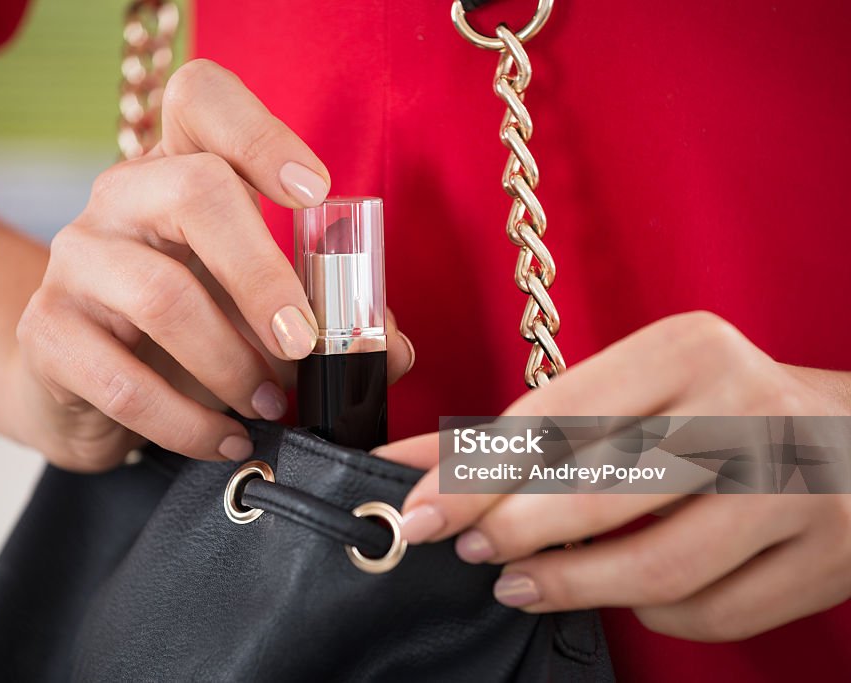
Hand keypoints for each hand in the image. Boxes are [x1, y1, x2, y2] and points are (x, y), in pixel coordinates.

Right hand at [13, 59, 413, 471]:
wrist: (80, 386)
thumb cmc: (185, 333)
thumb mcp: (255, 310)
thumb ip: (330, 319)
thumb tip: (388, 347)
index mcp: (178, 170)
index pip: (201, 98)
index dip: (261, 131)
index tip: (314, 192)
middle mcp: (120, 198)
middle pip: (194, 188)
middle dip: (265, 275)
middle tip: (302, 343)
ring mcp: (75, 261)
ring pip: (161, 296)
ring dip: (232, 363)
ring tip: (268, 404)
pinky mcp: (47, 334)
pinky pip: (123, 381)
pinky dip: (190, 423)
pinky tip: (225, 439)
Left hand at [377, 311, 850, 640]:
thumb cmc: (715, 406)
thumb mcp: (626, 390)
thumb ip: (517, 428)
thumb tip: (408, 466)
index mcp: (688, 348)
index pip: (556, 418)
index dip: (473, 473)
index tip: (419, 510)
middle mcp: (746, 409)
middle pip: (597, 493)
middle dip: (511, 529)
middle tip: (470, 546)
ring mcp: (797, 488)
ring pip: (654, 568)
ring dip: (568, 585)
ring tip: (518, 582)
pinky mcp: (826, 557)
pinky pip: (710, 613)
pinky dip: (649, 613)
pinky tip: (624, 591)